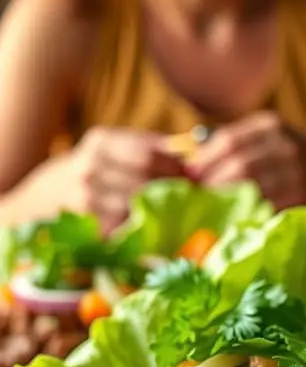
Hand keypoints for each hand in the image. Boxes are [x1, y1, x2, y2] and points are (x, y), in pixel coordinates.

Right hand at [64, 127, 185, 231]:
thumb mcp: (114, 147)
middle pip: (145, 179)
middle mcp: (91, 167)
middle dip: (171, 187)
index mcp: (101, 142)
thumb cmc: (95, 169)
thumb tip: (194, 149)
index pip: (147, 154)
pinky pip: (127, 224)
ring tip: (173, 206)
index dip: (174, 166)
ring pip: (138, 203)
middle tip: (189, 193)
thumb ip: (150, 146)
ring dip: (160, 207)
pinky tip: (150, 221)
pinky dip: (142, 223)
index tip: (190, 175)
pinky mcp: (90, 223)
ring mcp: (88, 197)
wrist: (50, 194)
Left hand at [189, 112, 305, 210]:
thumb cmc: (285, 154)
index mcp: (269, 126)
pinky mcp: (302, 193)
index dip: (206, 159)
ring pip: (256, 186)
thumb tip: (191, 165)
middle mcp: (284, 144)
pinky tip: (236, 215)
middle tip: (198, 196)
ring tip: (212, 207)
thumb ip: (232, 146)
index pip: (230, 140)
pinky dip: (250, 210)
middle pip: (242, 164)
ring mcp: (296, 170)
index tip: (189, 175)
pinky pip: (270, 203)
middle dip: (215, 182)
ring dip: (230, 198)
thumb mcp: (264, 137)